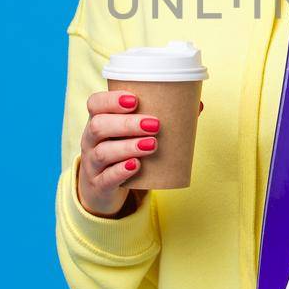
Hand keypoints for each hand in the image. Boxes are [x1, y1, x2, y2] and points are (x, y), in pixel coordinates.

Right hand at [77, 90, 203, 217]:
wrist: (104, 188)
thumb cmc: (123, 151)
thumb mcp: (132, 135)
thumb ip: (160, 119)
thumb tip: (197, 105)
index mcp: (99, 121)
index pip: (95, 104)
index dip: (111, 100)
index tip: (134, 100)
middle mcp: (91, 140)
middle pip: (98, 126)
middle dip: (127, 123)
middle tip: (155, 124)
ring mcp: (92, 164)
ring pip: (103, 152)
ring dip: (128, 146)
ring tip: (152, 144)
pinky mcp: (99, 185)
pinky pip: (106, 178)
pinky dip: (121, 171)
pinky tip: (136, 166)